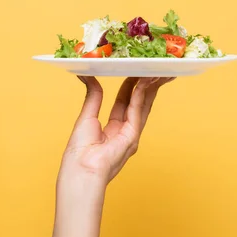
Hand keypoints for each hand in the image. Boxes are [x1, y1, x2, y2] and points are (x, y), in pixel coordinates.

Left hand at [59, 76, 175, 185]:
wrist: (80, 169)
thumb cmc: (79, 151)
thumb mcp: (86, 116)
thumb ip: (93, 96)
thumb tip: (88, 76)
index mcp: (113, 129)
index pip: (125, 102)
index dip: (131, 85)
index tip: (135, 70)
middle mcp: (126, 131)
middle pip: (140, 103)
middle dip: (147, 85)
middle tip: (154, 66)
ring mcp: (131, 135)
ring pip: (143, 105)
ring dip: (150, 87)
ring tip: (156, 69)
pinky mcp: (132, 137)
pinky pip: (136, 111)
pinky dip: (140, 95)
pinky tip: (143, 81)